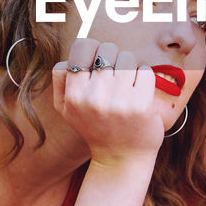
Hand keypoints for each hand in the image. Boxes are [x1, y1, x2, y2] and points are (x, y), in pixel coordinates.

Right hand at [53, 40, 163, 163]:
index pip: (82, 46)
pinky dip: (144, 78)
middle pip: (107, 49)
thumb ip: (60, 79)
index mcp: (74, 95)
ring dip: (130, 67)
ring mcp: (118, 101)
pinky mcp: (141, 105)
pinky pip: (145, 71)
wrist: (121, 159)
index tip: (98, 62)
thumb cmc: (94, 127)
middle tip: (114, 77)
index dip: (92, 49)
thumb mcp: (65, 109)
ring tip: (126, 86)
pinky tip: (139, 93)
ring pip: (127, 57)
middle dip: (113, 58)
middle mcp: (94, 97)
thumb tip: (69, 56)